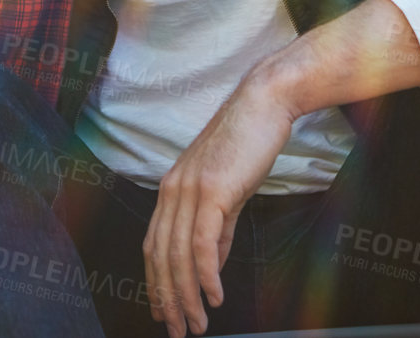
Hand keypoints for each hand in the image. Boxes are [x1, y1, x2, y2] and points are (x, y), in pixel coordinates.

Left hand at [144, 72, 298, 336]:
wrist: (264, 104)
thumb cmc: (248, 143)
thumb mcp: (227, 190)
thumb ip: (218, 228)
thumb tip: (211, 264)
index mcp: (171, 189)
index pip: (154, 246)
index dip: (156, 282)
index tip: (163, 311)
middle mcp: (172, 190)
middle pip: (161, 256)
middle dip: (167, 298)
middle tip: (177, 330)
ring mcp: (190, 189)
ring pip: (178, 255)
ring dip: (186, 295)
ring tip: (197, 322)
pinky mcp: (213, 190)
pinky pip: (203, 243)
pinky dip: (205, 275)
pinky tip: (214, 295)